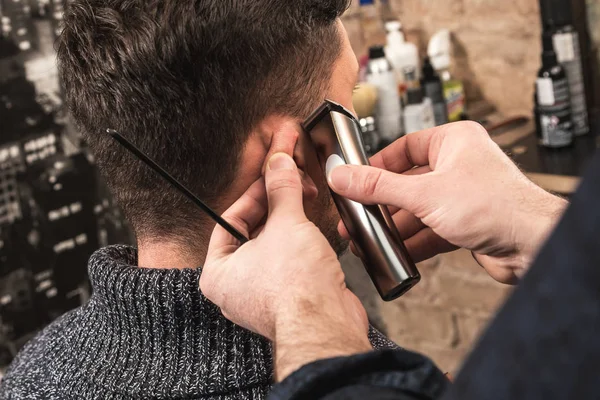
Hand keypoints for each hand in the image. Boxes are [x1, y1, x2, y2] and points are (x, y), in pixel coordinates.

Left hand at [200, 153, 370, 380]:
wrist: (327, 325)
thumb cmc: (295, 289)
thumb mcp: (286, 224)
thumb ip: (281, 189)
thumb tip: (278, 165)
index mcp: (218, 273)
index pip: (230, 220)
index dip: (254, 193)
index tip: (270, 176)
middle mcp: (236, 288)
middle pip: (253, 231)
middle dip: (275, 205)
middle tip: (289, 182)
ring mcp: (262, 296)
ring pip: (273, 247)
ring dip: (290, 222)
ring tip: (303, 200)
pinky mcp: (288, 300)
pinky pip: (289, 263)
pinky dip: (300, 244)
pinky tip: (313, 230)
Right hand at [329, 122, 566, 283]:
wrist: (533, 244)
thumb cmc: (496, 206)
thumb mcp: (424, 194)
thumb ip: (378, 187)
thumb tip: (343, 176)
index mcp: (454, 142)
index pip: (405, 148)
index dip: (378, 165)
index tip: (355, 179)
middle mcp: (459, 166)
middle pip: (408, 183)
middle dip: (382, 205)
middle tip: (356, 217)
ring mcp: (462, 196)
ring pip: (418, 210)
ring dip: (394, 227)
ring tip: (368, 240)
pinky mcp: (466, 223)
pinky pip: (431, 229)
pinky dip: (413, 242)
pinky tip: (394, 252)